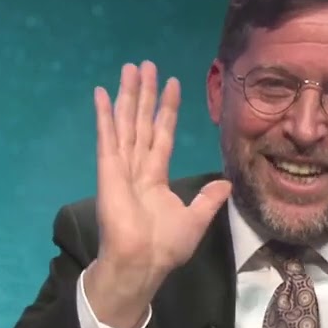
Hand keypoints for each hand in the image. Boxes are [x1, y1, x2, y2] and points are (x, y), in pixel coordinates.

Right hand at [86, 62, 230, 327]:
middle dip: (144, 94)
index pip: (162, 135)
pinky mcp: (109, 171)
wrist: (142, 262)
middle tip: (144, 64)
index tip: (171, 84)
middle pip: (141, 122)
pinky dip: (103, 115)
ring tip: (129, 67)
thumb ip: (208, 199)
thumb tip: (226, 184)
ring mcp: (121, 167)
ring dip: (127, 95)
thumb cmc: (165, 247)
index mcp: (155, 178)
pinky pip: (107, 138)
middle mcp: (138, 168)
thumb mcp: (195, 219)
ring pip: (126, 123)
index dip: (166, 110)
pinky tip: (101, 93)